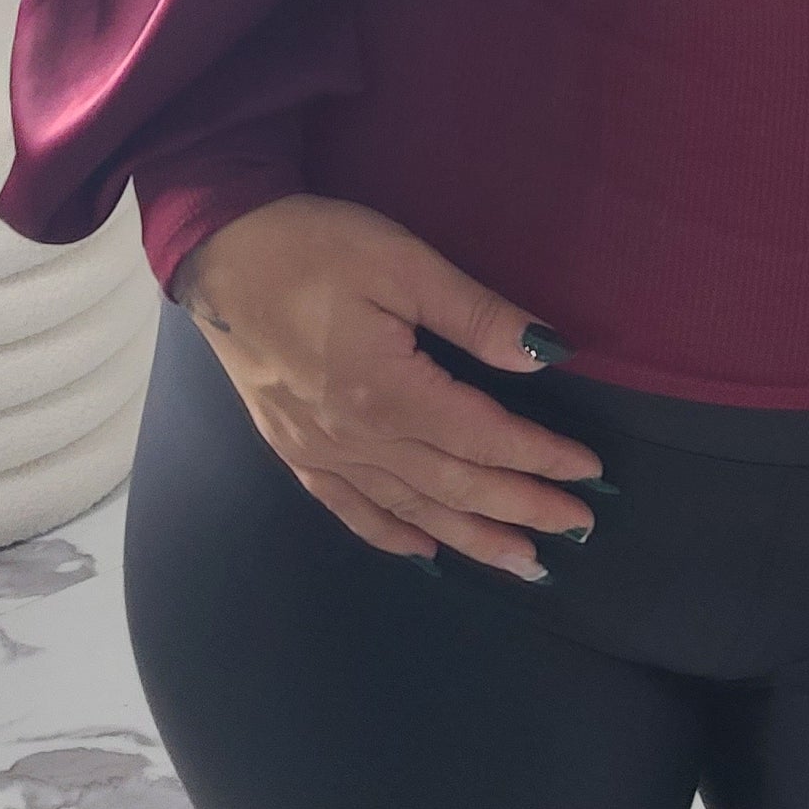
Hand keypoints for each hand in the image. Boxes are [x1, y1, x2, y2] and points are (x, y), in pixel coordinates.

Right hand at [171, 194, 606, 577]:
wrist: (220, 251)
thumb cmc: (314, 246)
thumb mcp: (404, 263)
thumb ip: (476, 315)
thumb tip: (543, 356)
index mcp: (386, 393)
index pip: (483, 439)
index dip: (539, 458)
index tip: (588, 472)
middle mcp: (353, 438)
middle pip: (454, 487)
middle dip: (521, 509)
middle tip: (577, 528)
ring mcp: (318, 451)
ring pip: (409, 510)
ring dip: (470, 539)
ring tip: (522, 563)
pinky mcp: (292, 449)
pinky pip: (350, 510)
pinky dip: (393, 535)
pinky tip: (425, 552)